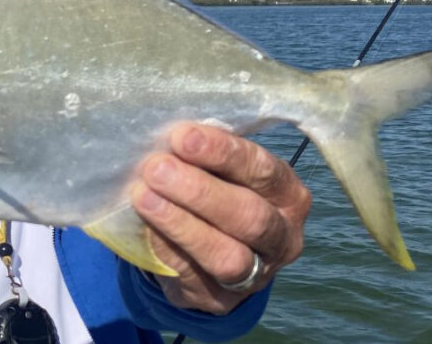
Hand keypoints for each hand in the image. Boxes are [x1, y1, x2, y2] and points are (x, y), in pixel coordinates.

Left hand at [132, 123, 310, 314]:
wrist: (211, 254)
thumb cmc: (218, 191)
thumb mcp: (225, 170)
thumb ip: (208, 154)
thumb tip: (170, 132)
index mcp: (288, 193)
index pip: (262, 170)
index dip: (222, 153)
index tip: (181, 136)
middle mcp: (283, 236)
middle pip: (249, 215)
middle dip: (200, 190)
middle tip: (157, 168)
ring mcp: (258, 273)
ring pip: (226, 254)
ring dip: (181, 223)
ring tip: (143, 195)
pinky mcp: (222, 299)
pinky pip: (193, 275)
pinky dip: (166, 247)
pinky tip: (143, 226)